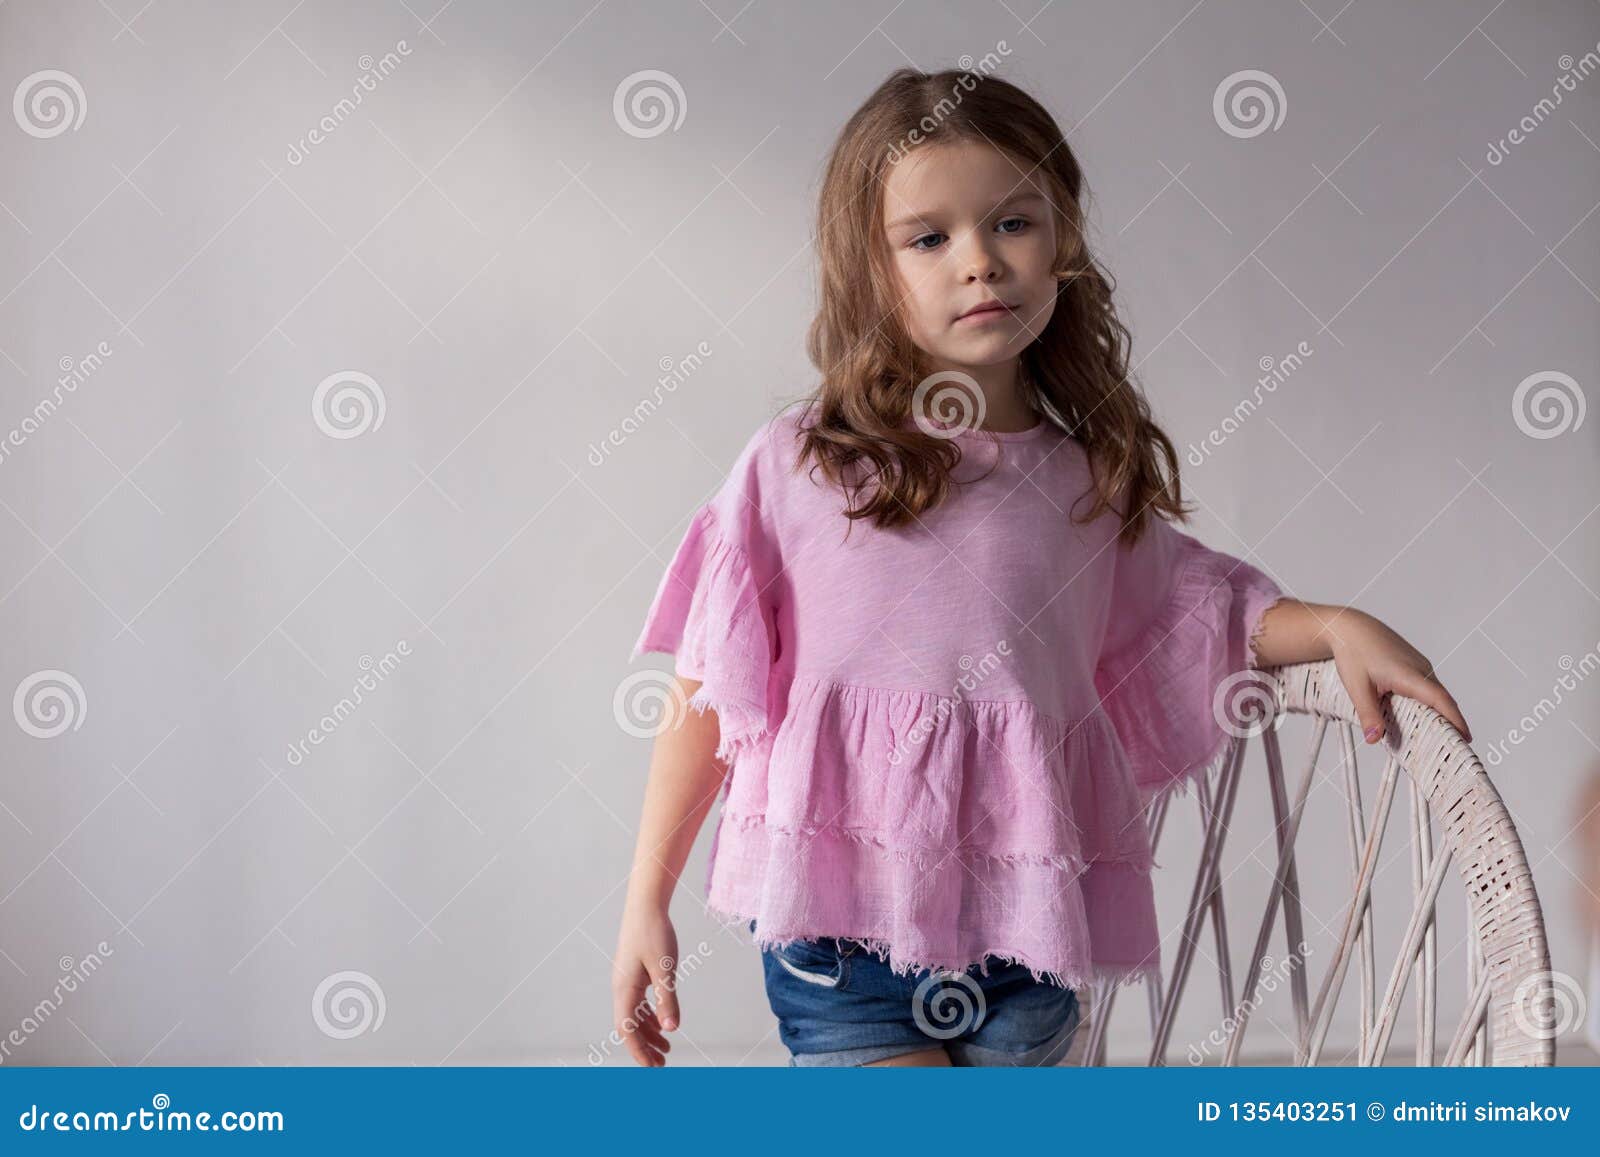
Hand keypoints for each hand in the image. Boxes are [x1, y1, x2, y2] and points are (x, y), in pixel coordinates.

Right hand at [611, 902, 679, 1066]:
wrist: (646, 904)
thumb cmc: (654, 933)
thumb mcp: (665, 968)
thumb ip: (667, 999)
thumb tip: (672, 1029)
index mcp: (624, 989)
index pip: (626, 1029)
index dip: (639, 1051)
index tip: (652, 1067)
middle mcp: (621, 987)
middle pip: (630, 1026)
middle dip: (644, 1047)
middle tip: (661, 1065)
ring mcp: (627, 980)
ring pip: (635, 1015)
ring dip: (649, 1033)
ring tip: (667, 1049)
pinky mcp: (635, 972)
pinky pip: (639, 1003)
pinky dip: (650, 1016)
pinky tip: (664, 1024)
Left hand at [1324, 610, 1470, 744]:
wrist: (1350, 627)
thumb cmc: (1352, 652)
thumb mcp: (1356, 686)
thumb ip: (1368, 714)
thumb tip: (1374, 740)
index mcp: (1409, 674)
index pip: (1439, 700)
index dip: (1454, 719)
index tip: (1466, 739)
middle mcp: (1420, 669)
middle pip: (1442, 700)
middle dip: (1452, 723)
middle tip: (1456, 748)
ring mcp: (1420, 665)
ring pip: (1435, 693)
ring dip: (1440, 713)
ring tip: (1443, 738)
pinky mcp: (1415, 665)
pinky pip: (1428, 687)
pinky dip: (1430, 703)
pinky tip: (1423, 717)